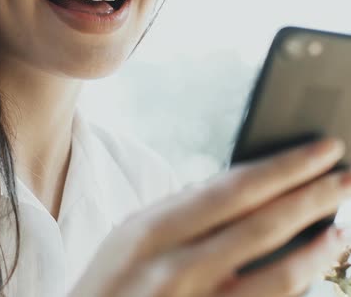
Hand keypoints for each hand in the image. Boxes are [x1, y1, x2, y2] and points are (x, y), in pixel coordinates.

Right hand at [70, 137, 350, 296]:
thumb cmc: (107, 284)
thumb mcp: (127, 238)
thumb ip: (177, 213)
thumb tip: (236, 189)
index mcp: (151, 230)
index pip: (232, 189)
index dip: (284, 168)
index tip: (319, 151)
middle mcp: (174, 266)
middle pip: (261, 224)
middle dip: (312, 196)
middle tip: (346, 177)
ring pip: (276, 276)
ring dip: (317, 251)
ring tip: (341, 231)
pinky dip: (296, 289)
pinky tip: (312, 273)